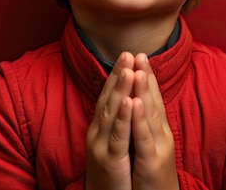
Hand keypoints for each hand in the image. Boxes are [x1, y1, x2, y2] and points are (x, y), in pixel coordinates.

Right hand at [85, 52, 134, 189]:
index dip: (116, 75)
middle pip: (108, 98)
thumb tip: (123, 100)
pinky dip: (122, 117)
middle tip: (127, 52)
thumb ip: (115, 123)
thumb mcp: (112, 144)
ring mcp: (101, 146)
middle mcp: (97, 133)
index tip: (127, 55)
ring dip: (119, 89)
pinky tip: (128, 101)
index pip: (108, 95)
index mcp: (100, 128)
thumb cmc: (112, 173)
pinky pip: (117, 136)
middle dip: (118, 75)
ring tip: (128, 69)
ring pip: (110, 113)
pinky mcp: (109, 160)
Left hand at [131, 53, 179, 189]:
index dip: (148, 77)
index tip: (140, 55)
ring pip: (150, 115)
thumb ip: (146, 124)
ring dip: (144, 91)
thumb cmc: (152, 175)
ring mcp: (158, 147)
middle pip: (153, 101)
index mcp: (158, 130)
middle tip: (140, 53)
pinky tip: (135, 103)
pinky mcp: (151, 162)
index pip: (153, 98)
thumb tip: (140, 104)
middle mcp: (161, 134)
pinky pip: (143, 138)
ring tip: (139, 69)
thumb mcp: (150, 145)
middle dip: (146, 76)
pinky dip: (139, 119)